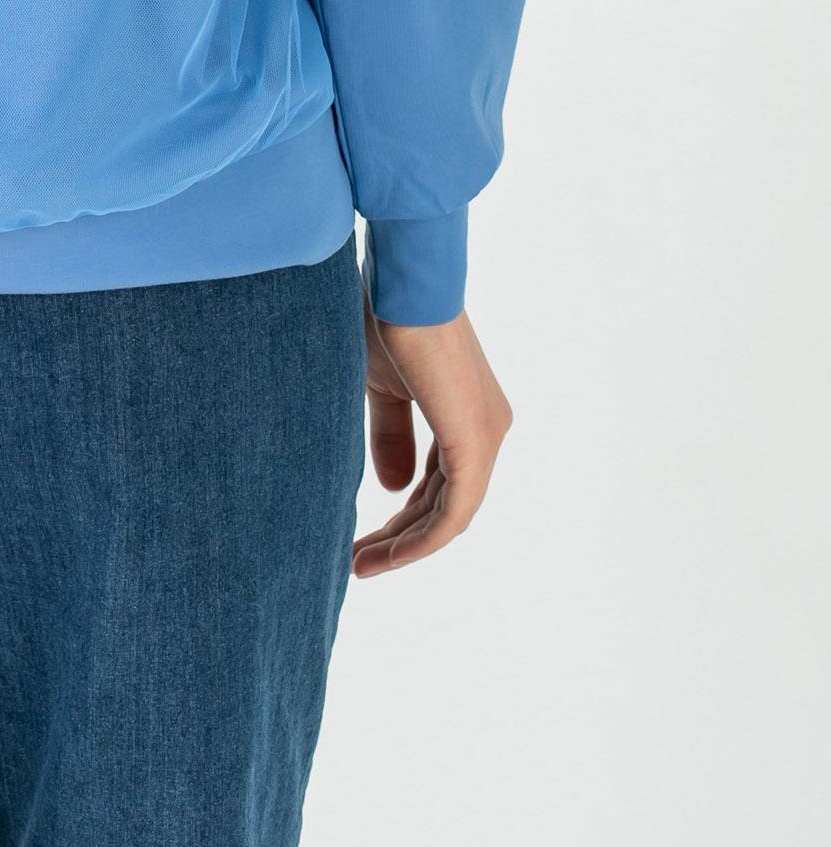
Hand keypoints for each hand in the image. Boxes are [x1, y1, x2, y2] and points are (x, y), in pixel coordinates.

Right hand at [353, 301, 511, 578]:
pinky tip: (385, 554)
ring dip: (405, 545)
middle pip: (446, 503)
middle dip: (401, 536)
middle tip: (358, 559)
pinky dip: (419, 540)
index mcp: (468, 413)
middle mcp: (488, 428)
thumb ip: (390, 434)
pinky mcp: (474, 443)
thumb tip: (392, 488)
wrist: (400, 282)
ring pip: (451, 515)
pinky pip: (453, 512)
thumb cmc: (386, 318)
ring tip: (362, 564)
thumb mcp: (382, 386)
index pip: (440, 481)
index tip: (362, 537)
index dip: (403, 515)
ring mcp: (487, 436)